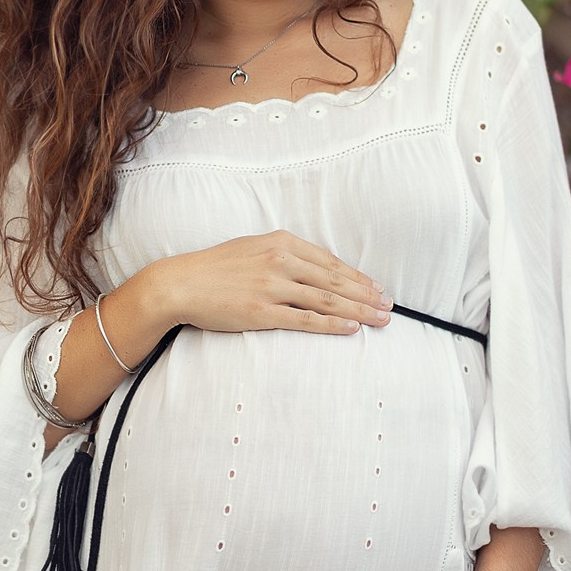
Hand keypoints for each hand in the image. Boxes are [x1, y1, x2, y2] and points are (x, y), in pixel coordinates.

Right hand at [141, 231, 391, 337]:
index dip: (357, 276)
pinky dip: (332, 324)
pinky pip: (305, 319)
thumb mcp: (253, 248)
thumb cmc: (216, 267)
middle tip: (390, 306)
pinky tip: (351, 328)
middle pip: (334, 280)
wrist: (181, 283)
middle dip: (366, 294)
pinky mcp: (262, 312)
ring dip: (358, 311)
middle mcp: (280, 261)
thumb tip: (314, 268)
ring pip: (326, 299)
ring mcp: (272, 287)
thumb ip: (283, 254)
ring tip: (380, 319)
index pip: (329, 262)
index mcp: (280, 242)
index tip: (376, 288)